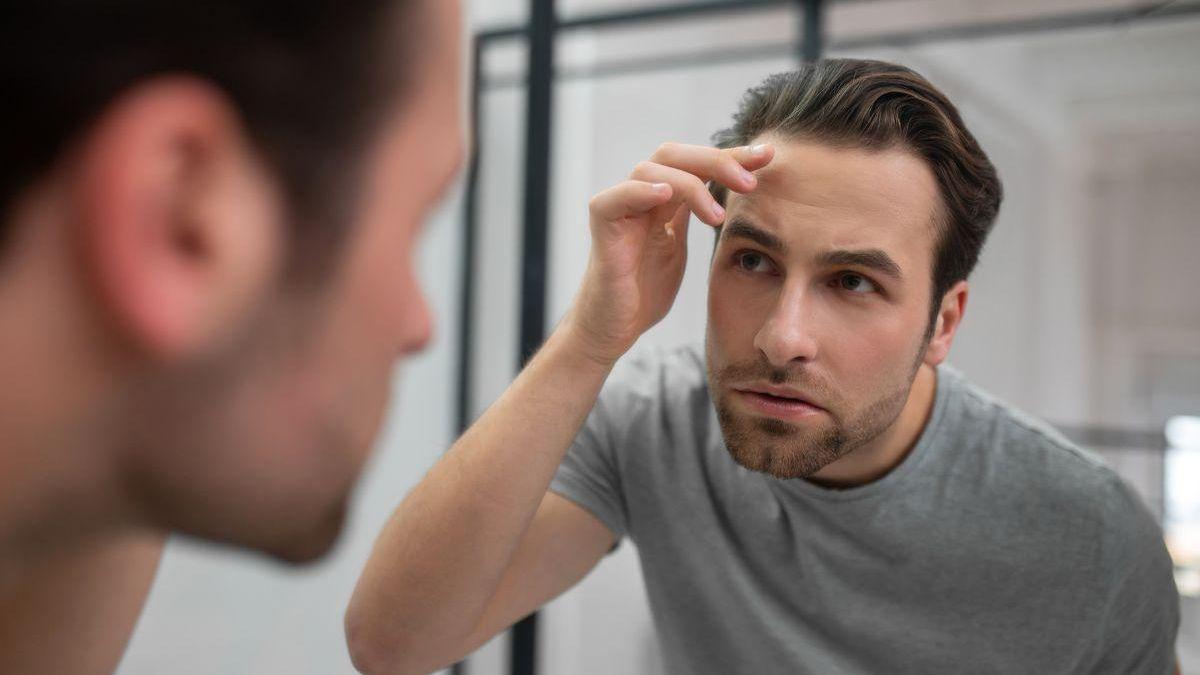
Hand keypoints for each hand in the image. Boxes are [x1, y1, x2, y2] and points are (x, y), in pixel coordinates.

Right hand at [563, 142, 774, 364]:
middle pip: (676, 155)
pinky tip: (666, 196)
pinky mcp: (602, 226)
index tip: (767, 156)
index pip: (697, 164)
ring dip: (690, 184)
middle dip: (717, 161)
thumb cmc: (644, 293)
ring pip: (652, 169)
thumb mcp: (680, 249)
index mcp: (661, 200)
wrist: (614, 328)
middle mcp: (639, 196)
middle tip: (750, 182)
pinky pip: (617, 197)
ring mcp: (620, 208)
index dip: (732, 157)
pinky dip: (642, 191)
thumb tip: (732, 198)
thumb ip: (696, 217)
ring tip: (717, 216)